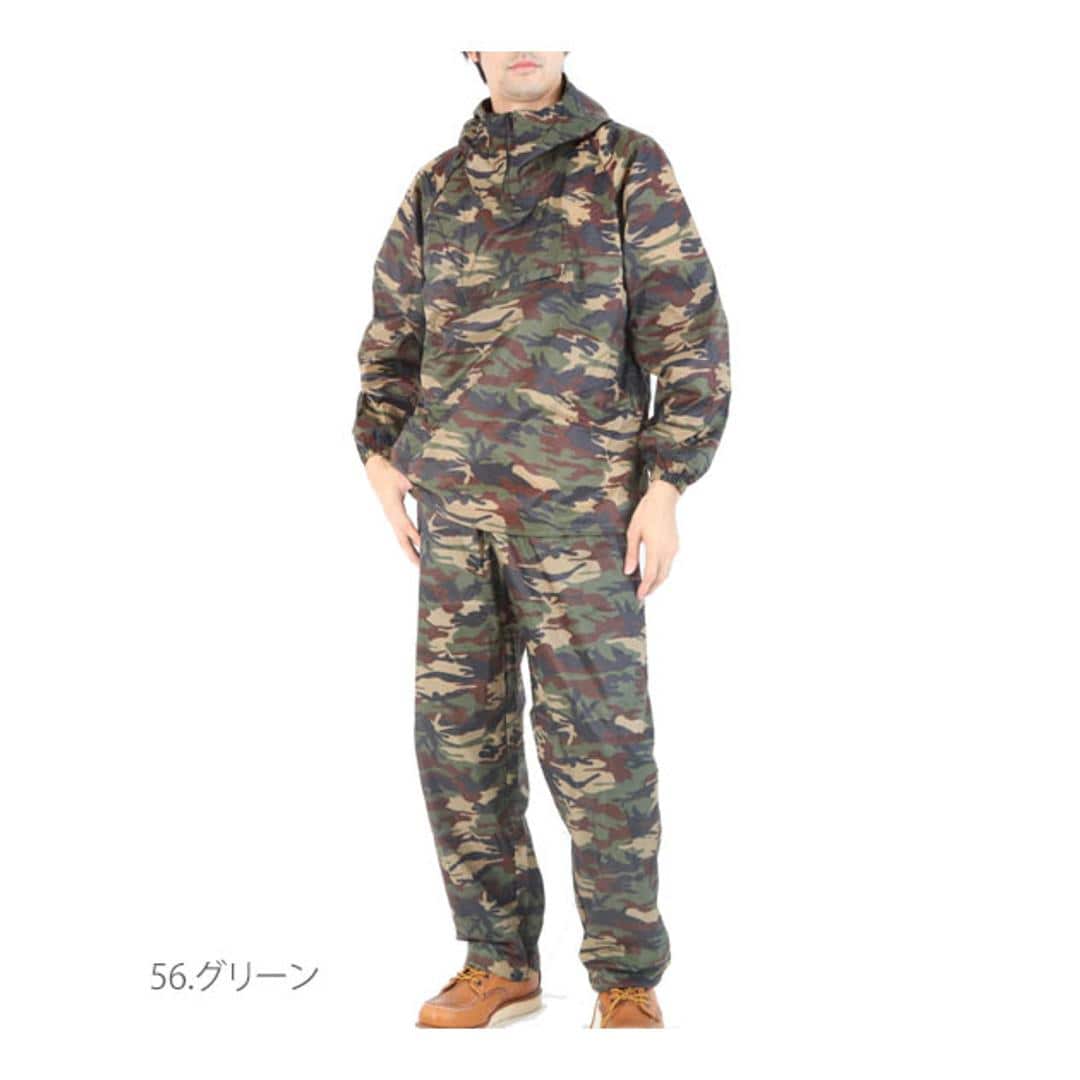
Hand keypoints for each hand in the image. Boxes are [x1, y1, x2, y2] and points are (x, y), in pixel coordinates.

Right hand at [366, 454, 420, 566]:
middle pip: (401, 539)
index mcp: (393, 506)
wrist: (375, 470)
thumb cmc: (391, 472)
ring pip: (401, 540)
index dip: (414, 535)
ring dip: (411, 553)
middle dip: (412, 553)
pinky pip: (402, 535)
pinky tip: (419, 551)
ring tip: (422, 566)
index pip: (405, 524)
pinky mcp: (394, 519)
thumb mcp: (404, 475)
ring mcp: (392, 519)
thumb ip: (417, 482)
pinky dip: (410, 544)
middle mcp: (392, 516)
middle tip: (422, 566)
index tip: (423, 545)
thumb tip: (435, 487)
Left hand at [624, 478, 680, 600]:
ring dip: (657, 581)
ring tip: (647, 587)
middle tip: (642, 595)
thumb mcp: (633, 532)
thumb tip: (628, 572)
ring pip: (667, 571)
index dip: (645, 587)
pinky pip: (669, 563)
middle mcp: (667, 551)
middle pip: (661, 577)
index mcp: (655, 548)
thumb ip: (631, 553)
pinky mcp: (675, 545)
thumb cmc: (645, 513)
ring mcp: (673, 548)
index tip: (639, 596)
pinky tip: (653, 572)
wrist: (664, 499)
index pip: (651, 574)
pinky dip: (662, 571)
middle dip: (652, 588)